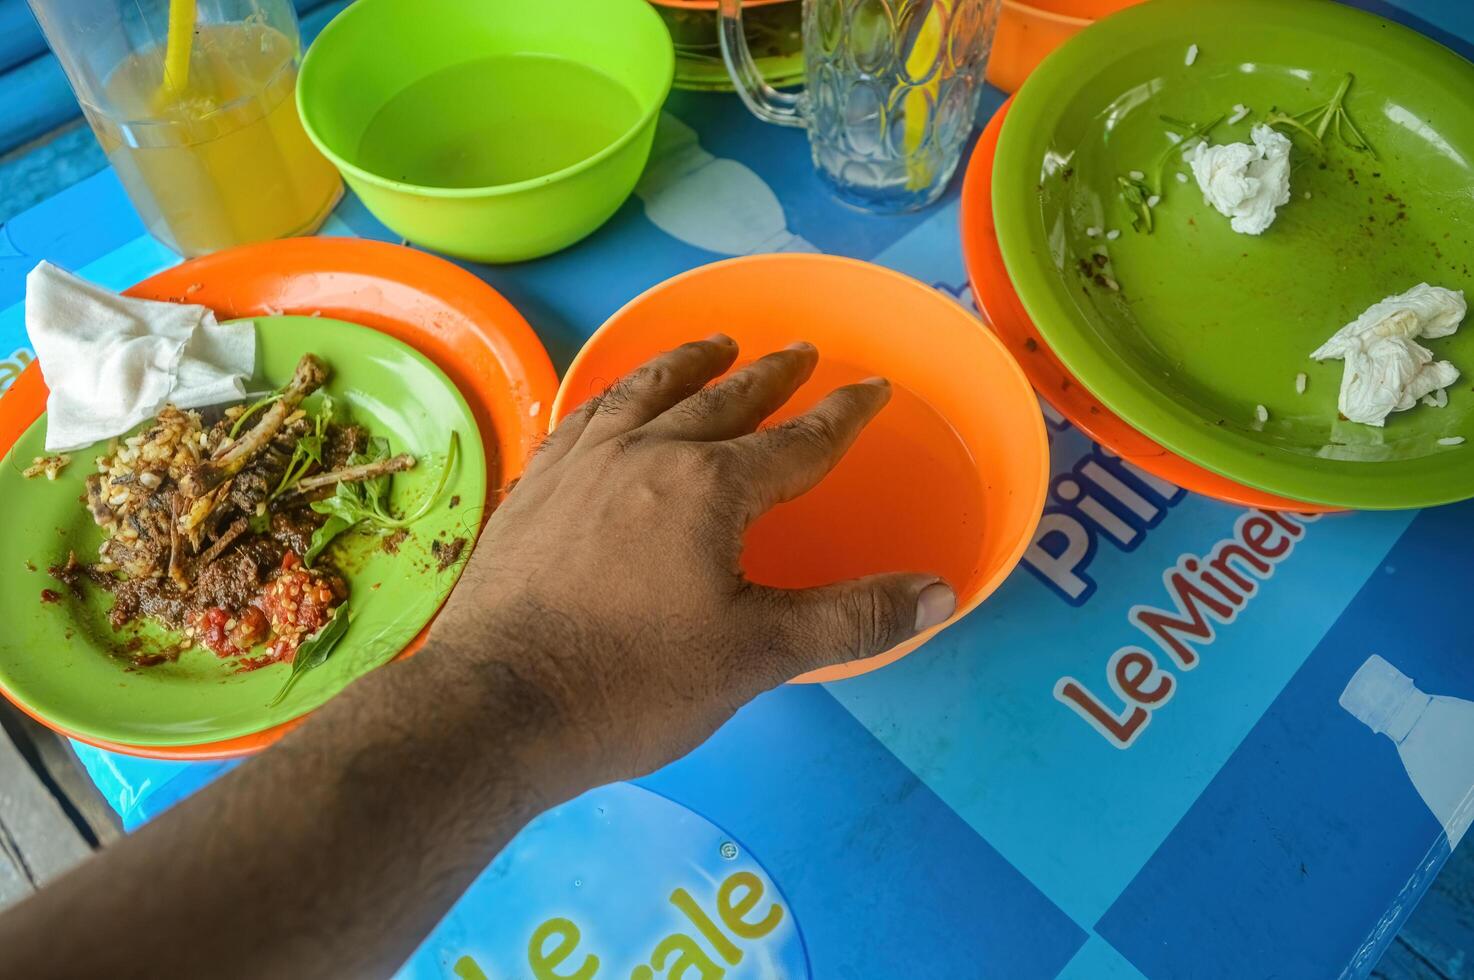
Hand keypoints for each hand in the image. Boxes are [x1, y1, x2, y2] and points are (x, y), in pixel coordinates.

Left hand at [427, 335, 955, 791]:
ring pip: (645, 392)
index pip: (796, 441)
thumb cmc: (632, 683)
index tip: (872, 387)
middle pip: (722, 400)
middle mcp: (645, 454)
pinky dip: (615, 396)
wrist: (496, 708)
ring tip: (715, 345)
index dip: (842, 416)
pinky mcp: (533, 488)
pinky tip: (615, 402)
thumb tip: (941, 593)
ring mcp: (580, 465)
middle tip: (801, 350)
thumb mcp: (756, 655)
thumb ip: (850, 619)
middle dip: (770, 374)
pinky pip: (584, 417)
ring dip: (688, 364)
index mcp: (709, 488)